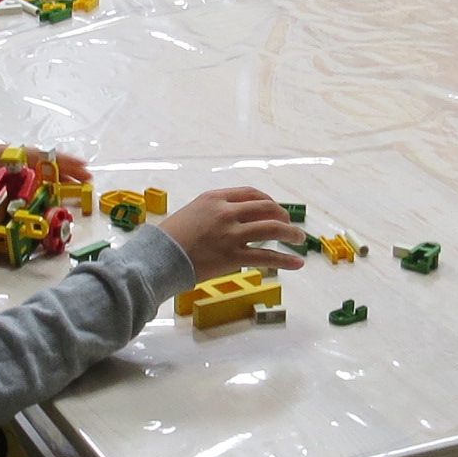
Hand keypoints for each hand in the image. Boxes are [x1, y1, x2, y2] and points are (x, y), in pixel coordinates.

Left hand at [0, 137, 91, 192]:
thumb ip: (0, 189)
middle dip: (70, 172)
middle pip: (50, 164)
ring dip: (60, 178)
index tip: (84, 168)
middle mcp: (21, 158)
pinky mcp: (10, 172)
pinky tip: (52, 190)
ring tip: (76, 187)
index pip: (47, 158)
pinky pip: (34, 176)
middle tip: (88, 182)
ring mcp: (16, 165)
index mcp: (18, 155)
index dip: (66, 163)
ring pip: (43, 171)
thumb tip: (15, 203)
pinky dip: (46, 182)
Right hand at [159, 187, 307, 278]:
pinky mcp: (233, 256)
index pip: (251, 193)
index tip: (275, 208)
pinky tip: (297, 263)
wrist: (158, 257)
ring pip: (272, 229)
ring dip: (291, 233)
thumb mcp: (192, 212)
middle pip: (267, 208)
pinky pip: (267, 256)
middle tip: (289, 224)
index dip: (268, 201)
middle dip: (283, 215)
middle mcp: (226, 212)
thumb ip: (214, 211)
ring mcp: (231, 234)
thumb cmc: (170, 237)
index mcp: (216, 198)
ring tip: (299, 239)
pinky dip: (286, 260)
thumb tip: (233, 218)